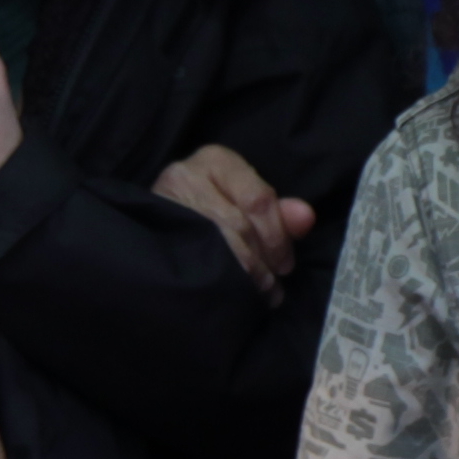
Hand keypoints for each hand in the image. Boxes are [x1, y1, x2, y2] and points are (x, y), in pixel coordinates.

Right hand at [154, 141, 317, 298]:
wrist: (152, 240)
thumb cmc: (207, 215)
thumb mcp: (243, 207)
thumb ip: (277, 214)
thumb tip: (306, 216)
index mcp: (217, 161)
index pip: (259, 200)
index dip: (277, 238)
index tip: (285, 266)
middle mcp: (189, 174)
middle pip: (241, 225)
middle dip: (262, 262)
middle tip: (272, 287)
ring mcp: (167, 200)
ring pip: (220, 246)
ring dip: (246, 277)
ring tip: (258, 295)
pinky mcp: (155, 227)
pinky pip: (196, 260)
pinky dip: (223, 283)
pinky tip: (235, 297)